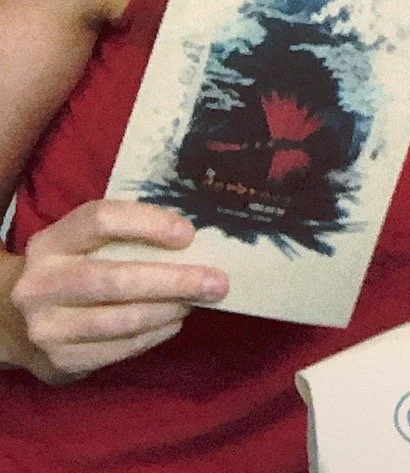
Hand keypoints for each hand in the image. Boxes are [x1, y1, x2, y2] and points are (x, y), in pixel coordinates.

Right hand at [10, 200, 225, 382]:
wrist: (10, 321)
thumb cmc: (68, 271)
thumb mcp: (80, 246)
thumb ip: (123, 238)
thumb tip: (193, 242)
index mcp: (50, 243)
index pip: (100, 221)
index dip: (148, 224)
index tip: (188, 234)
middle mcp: (40, 284)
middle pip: (116, 278)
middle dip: (175, 280)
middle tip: (216, 282)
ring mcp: (46, 327)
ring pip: (122, 319)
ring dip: (169, 310)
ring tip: (196, 301)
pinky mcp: (60, 361)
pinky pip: (120, 349)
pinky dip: (155, 335)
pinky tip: (172, 323)